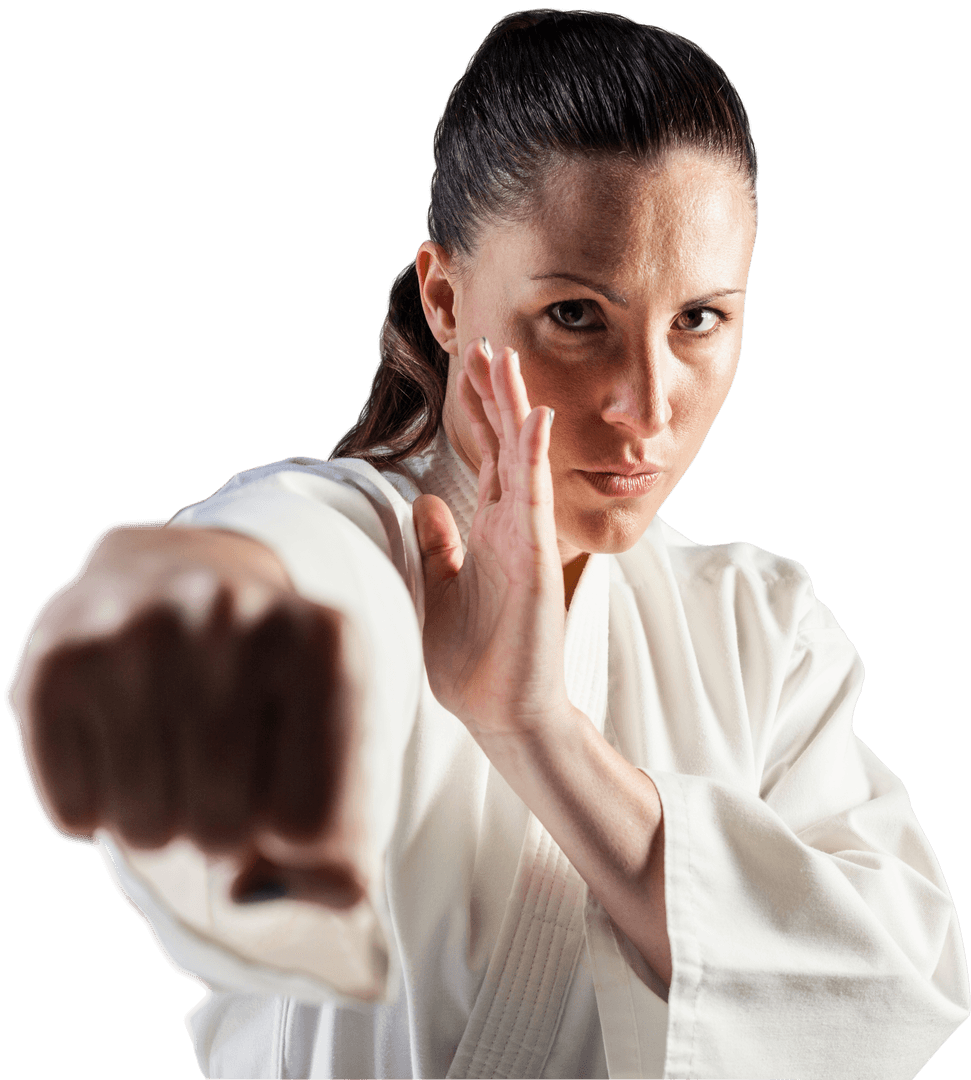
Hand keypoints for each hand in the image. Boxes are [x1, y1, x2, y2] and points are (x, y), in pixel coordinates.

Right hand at [11, 525, 366, 906]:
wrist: (168, 576)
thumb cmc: (264, 689)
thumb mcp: (333, 744)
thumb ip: (337, 851)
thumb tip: (251, 896)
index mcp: (326, 641)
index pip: (314, 830)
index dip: (296, 843)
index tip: (287, 795)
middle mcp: (234, 616)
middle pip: (225, 833)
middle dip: (223, 829)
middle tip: (220, 768)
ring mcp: (139, 629)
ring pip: (147, 832)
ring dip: (161, 821)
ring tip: (172, 751)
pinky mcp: (54, 659)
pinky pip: (76, 813)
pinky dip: (96, 806)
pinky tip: (116, 736)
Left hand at [413, 338, 571, 741]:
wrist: (501, 710)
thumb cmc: (474, 658)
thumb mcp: (442, 588)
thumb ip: (439, 544)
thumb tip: (423, 502)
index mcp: (487, 530)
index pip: (484, 457)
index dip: (476, 413)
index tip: (467, 368)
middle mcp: (509, 525)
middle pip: (502, 445)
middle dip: (494, 394)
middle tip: (486, 343)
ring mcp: (523, 536)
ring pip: (519, 457)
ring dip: (512, 407)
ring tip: (504, 359)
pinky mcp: (533, 555)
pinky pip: (533, 495)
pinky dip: (533, 454)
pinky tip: (533, 416)